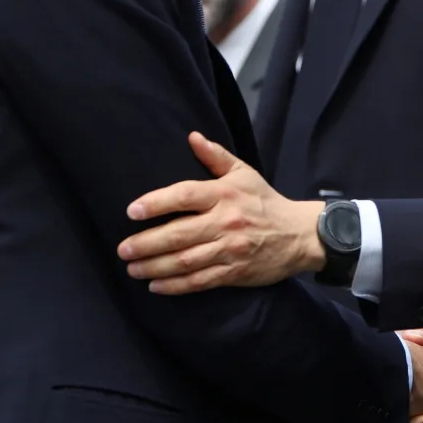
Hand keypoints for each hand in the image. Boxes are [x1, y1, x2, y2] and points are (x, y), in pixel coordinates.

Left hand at [121, 133, 324, 291]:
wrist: (300, 235)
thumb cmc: (266, 202)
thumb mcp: (244, 173)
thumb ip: (216, 156)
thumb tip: (191, 136)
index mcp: (225, 194)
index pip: (185, 196)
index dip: (156, 203)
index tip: (131, 211)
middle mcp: (226, 221)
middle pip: (179, 233)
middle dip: (146, 243)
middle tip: (123, 249)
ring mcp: (230, 249)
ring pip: (185, 261)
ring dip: (155, 267)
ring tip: (132, 268)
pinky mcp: (235, 272)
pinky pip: (200, 281)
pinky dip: (176, 286)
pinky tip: (156, 285)